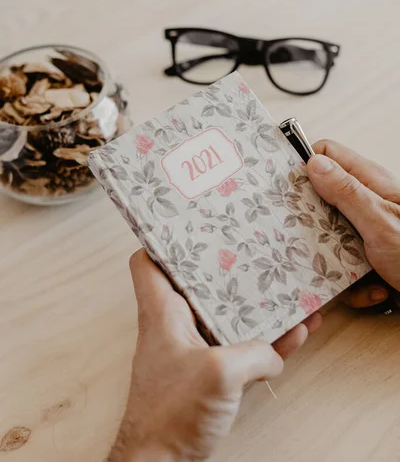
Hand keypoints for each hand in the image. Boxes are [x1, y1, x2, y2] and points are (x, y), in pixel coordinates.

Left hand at [108, 249, 321, 461]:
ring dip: (259, 307)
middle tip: (255, 249)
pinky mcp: (212, 375)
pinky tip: (296, 334)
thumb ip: (254, 352)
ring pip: (230, 315)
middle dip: (231, 269)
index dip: (163, 240)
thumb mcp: (219, 373)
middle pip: (201, 283)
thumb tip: (273, 352)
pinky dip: (267, 341)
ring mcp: (196, 350)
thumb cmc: (169, 414)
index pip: (147, 262)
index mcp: (164, 313)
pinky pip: (244, 348)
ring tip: (291, 292)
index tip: (189, 224)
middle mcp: (177, 326)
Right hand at [307, 140, 399, 307]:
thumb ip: (346, 192)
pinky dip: (354, 284)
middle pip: (318, 199)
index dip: (304, 164)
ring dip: (334, 262)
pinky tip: (375, 290)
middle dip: (311, 222)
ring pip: (325, 238)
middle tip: (309, 237)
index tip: (283, 184)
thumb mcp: (380, 221)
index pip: (326, 155)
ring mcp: (363, 232)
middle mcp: (364, 204)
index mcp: (368, 183)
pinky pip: (341, 267)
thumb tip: (312, 163)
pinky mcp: (364, 258)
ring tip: (354, 274)